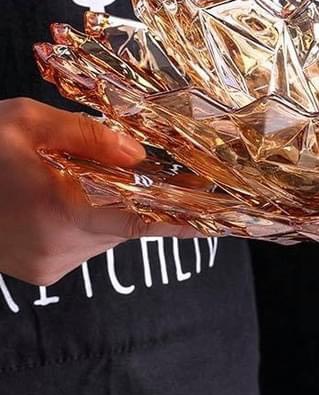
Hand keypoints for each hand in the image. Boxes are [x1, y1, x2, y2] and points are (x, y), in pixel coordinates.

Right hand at [0, 97, 196, 285]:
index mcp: (60, 210)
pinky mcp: (43, 272)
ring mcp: (50, 264)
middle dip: (136, 193)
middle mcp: (59, 247)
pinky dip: (89, 220)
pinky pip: (86, 244)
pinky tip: (64, 195)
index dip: (181, 217)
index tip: (216, 212)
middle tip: (140, 164)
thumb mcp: (27, 123)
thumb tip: (137, 154)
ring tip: (79, 176)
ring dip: (109, 205)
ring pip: (108, 234)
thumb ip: (87, 134)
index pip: (139, 219)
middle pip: (126, 221)